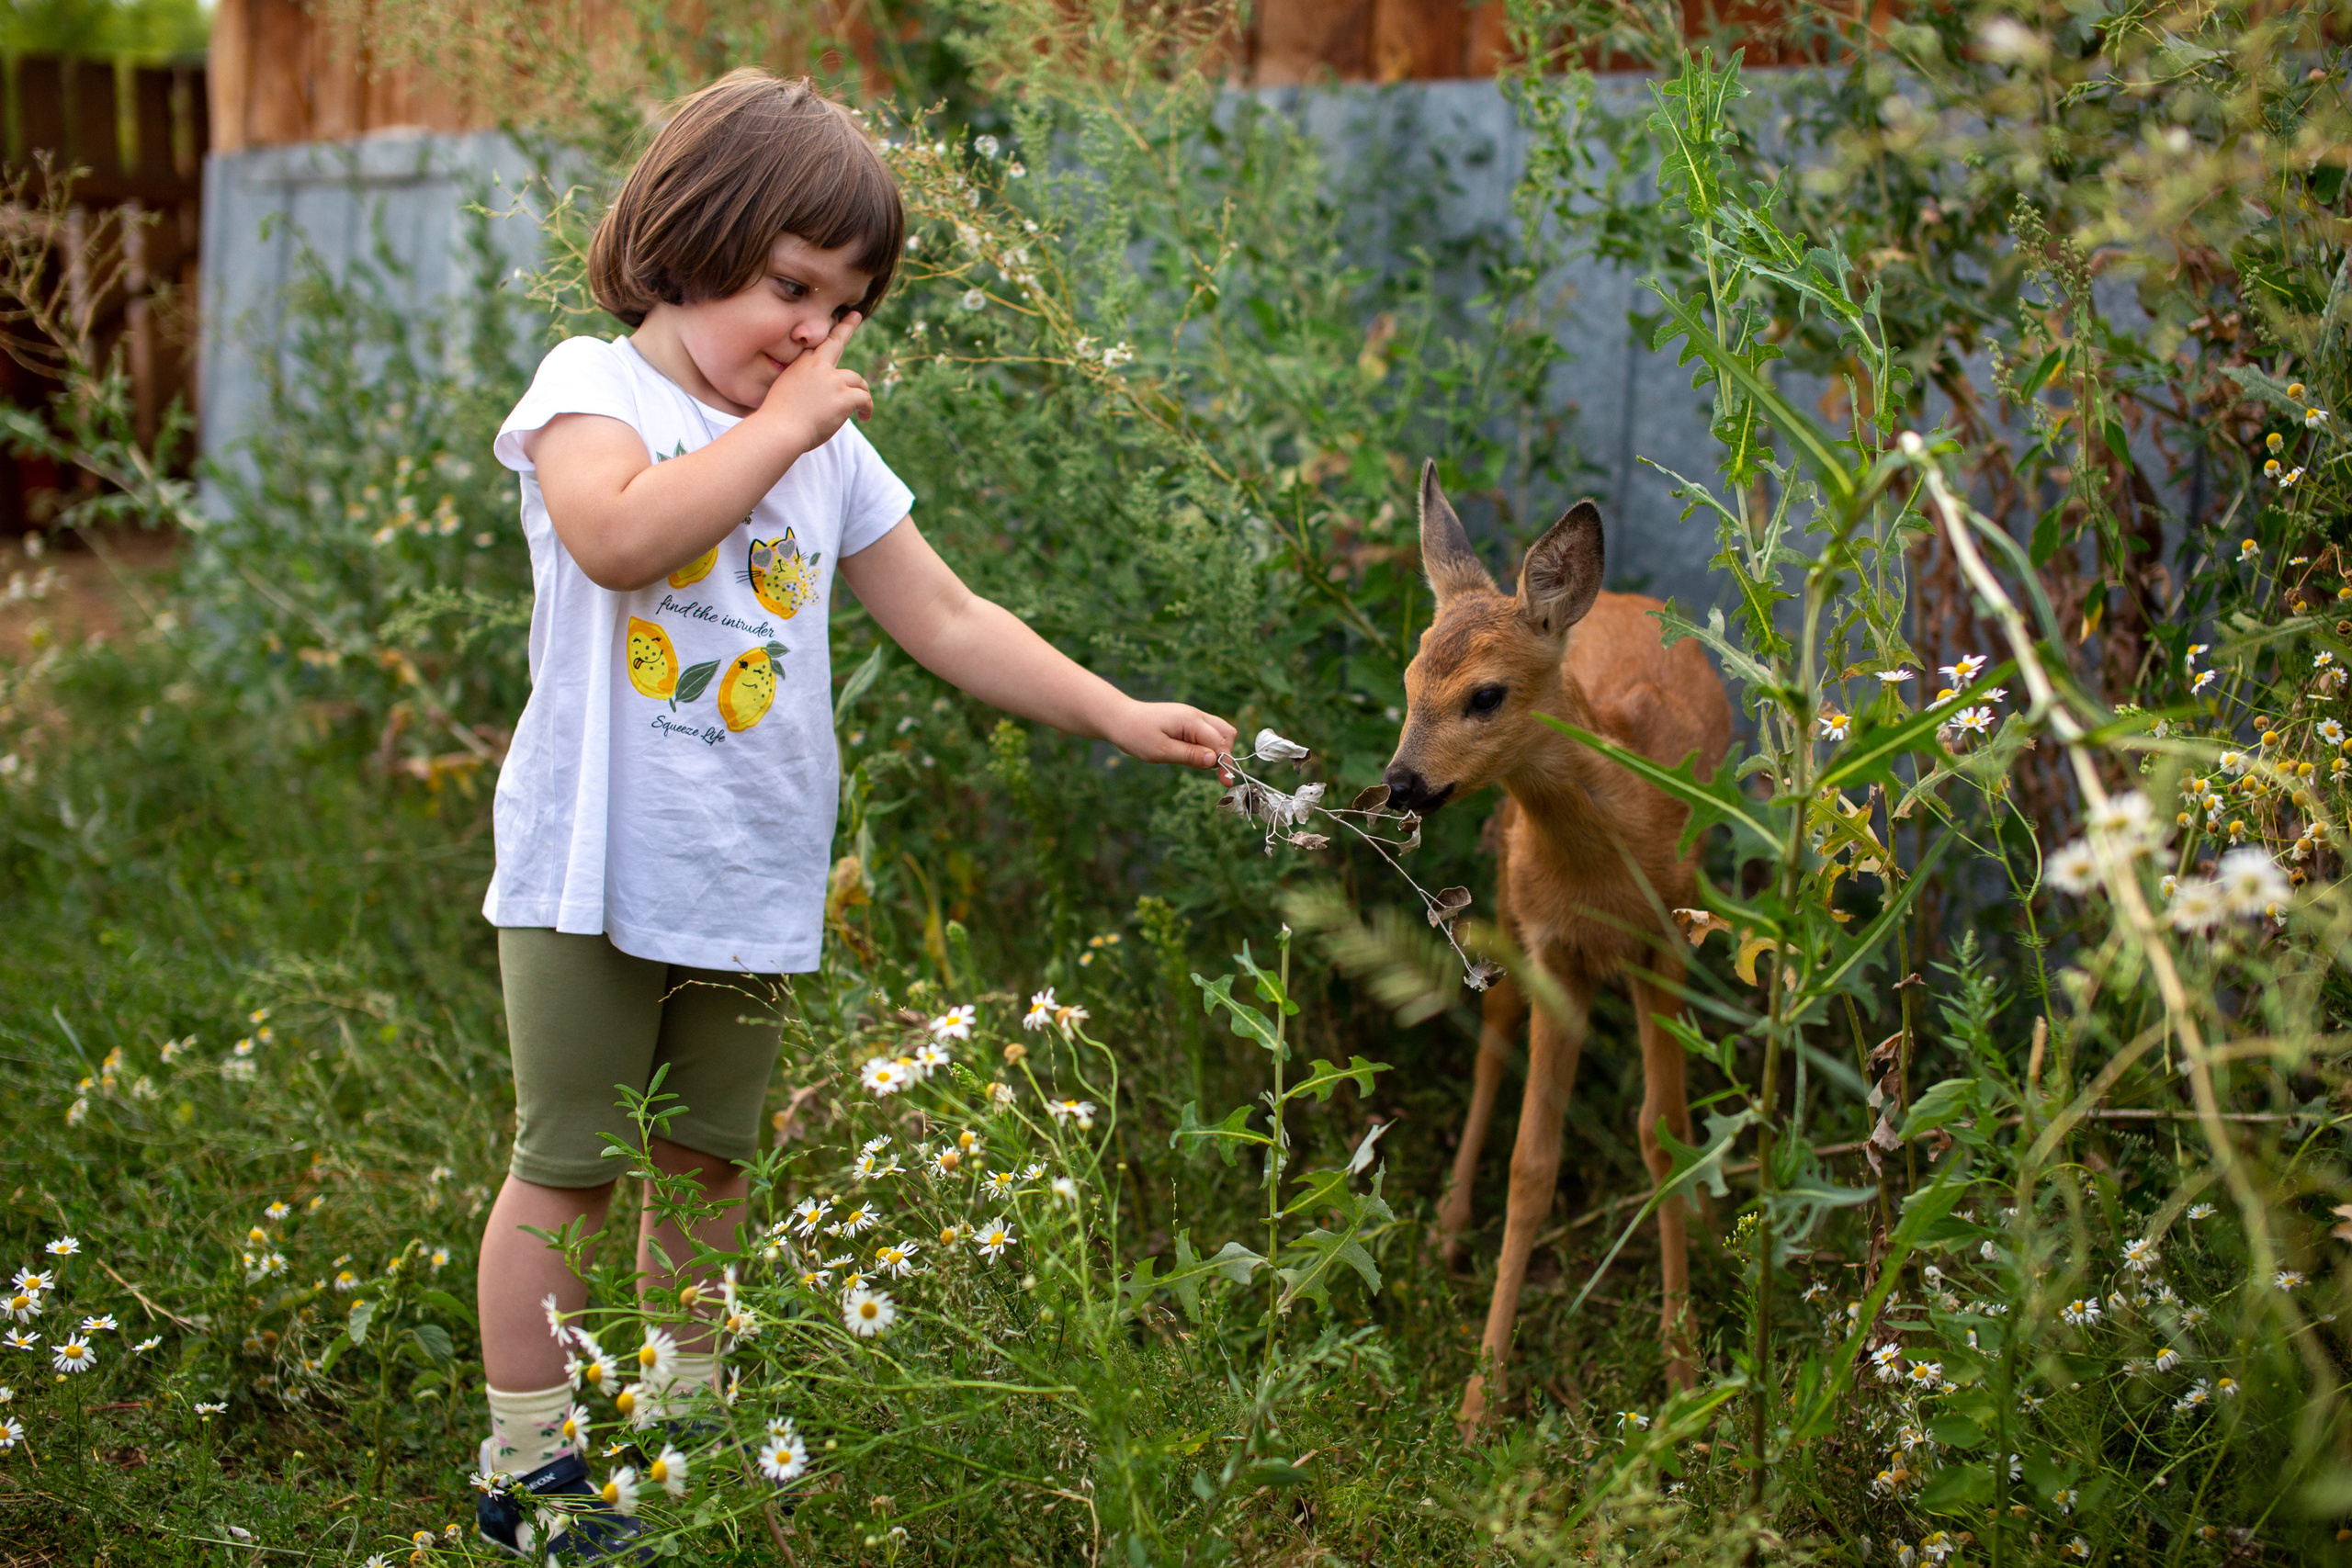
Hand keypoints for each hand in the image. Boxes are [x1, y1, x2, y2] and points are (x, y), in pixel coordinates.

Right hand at [755, 312, 871, 451]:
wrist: (779, 431)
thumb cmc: (777, 420)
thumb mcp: (783, 396)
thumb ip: (799, 388)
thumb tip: (812, 398)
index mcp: (800, 366)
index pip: (816, 344)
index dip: (826, 332)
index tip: (836, 316)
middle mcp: (817, 367)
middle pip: (836, 342)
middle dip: (847, 327)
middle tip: (855, 316)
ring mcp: (832, 380)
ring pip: (857, 380)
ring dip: (862, 393)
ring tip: (862, 410)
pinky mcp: (843, 396)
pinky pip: (863, 398)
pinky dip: (867, 407)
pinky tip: (864, 417)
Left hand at [1104, 700, 1236, 769]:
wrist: (1120, 719)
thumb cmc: (1137, 735)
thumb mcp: (1162, 751)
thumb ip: (1190, 756)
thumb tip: (1215, 761)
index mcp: (1191, 720)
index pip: (1220, 742)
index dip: (1226, 763)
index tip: (1225, 783)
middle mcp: (1196, 714)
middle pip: (1227, 733)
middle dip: (1225, 754)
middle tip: (1211, 772)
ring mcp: (1193, 715)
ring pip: (1220, 731)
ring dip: (1218, 749)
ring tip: (1199, 763)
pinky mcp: (1187, 720)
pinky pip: (1208, 732)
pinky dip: (1208, 745)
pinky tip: (1193, 755)